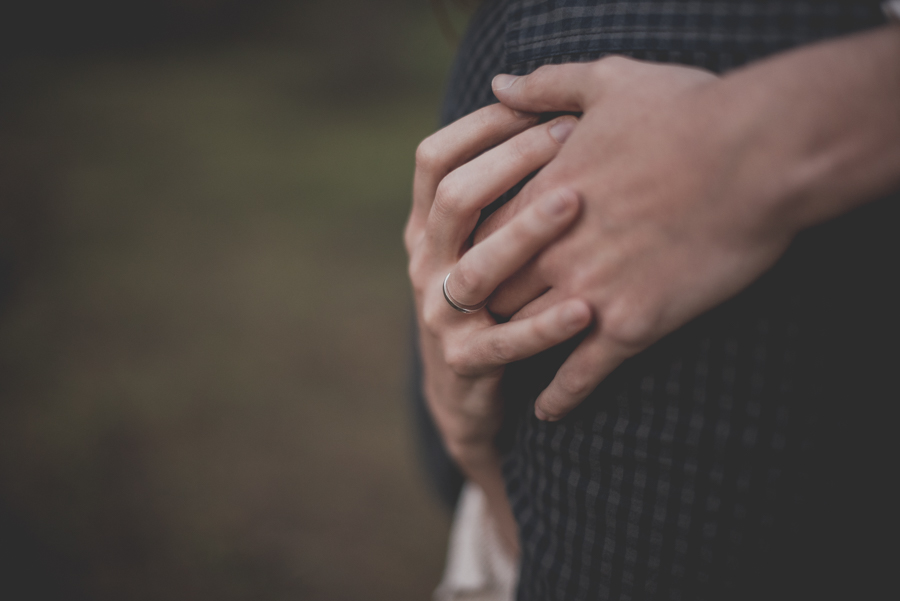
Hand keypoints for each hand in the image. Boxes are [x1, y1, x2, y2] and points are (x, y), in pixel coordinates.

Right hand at [405, 103, 591, 551]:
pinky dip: (544, 327)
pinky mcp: (466, 363)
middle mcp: (426, 264)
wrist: (461, 395)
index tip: (538, 105)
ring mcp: (440, 316)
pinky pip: (506, 343)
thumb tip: (536, 108)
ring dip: (524, 233)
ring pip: (475, 269)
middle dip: (511, 162)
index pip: (434, 160)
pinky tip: (584, 309)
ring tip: (573, 201)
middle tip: (569, 136)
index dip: (480, 126)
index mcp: (426, 229)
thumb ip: (491, 193)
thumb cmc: (487, 300)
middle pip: (455, 200)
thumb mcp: (474, 244)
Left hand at [479, 57, 798, 420]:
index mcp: (539, 196)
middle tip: (488, 317)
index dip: (476, 249)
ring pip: (525, 336)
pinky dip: (561, 397)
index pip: (479, 234)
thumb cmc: (685, 112)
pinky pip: (580, 375)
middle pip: (492, 291)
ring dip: (515, 350)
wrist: (754, 156)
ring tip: (506, 364)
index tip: (478, 260)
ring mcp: (586, 293)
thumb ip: (547, 85)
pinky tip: (549, 411)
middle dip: (487, 303)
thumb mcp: (609, 81)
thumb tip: (500, 82)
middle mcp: (550, 251)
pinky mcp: (630, 327)